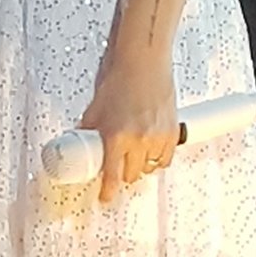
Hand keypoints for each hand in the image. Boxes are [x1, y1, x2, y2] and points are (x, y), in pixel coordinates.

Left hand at [78, 52, 177, 205]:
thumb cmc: (118, 75)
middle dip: (123, 174)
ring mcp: (158, 136)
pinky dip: (158, 158)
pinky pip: (166, 158)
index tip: (105, 198)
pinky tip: (151, 149)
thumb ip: (89, 129)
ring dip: (141, 165)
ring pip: (150, 168)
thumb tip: (82, 141)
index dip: (107, 192)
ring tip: (134, 153)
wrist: (142, 58)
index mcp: (116, 136)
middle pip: (132, 175)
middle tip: (117, 166)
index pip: (112, 177)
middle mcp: (139, 140)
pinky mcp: (173, 131)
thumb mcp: (94, 107)